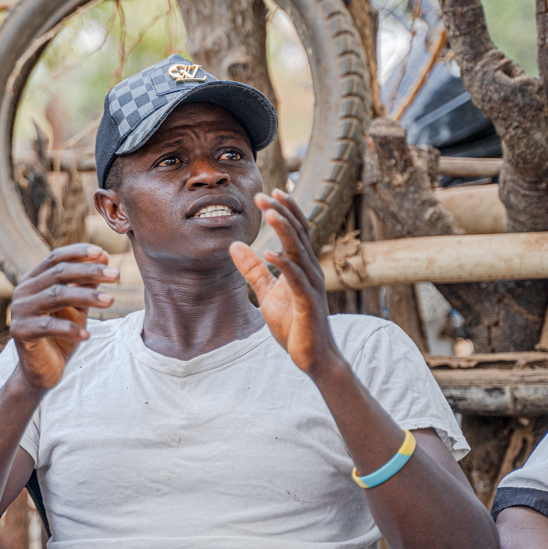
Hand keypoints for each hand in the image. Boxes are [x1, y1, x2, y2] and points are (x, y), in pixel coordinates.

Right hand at [9, 244, 118, 390]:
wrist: (42, 371)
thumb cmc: (61, 335)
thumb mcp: (77, 306)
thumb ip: (85, 283)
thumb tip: (104, 257)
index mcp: (34, 280)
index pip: (56, 258)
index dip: (79, 253)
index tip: (104, 253)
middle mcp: (23, 291)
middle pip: (58, 273)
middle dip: (89, 272)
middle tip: (116, 276)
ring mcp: (19, 311)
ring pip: (55, 296)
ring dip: (86, 296)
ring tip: (110, 300)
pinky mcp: (20, 332)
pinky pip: (48, 326)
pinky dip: (70, 329)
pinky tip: (87, 335)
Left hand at [229, 190, 340, 374]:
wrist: (312, 356)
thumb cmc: (293, 324)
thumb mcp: (267, 293)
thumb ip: (253, 269)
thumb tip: (235, 245)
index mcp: (303, 266)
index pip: (296, 231)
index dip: (285, 210)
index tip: (270, 192)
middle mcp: (311, 271)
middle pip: (298, 234)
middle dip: (281, 212)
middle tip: (264, 194)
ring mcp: (311, 286)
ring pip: (299, 251)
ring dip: (284, 231)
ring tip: (270, 213)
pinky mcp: (308, 304)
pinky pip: (296, 280)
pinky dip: (284, 264)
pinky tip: (270, 252)